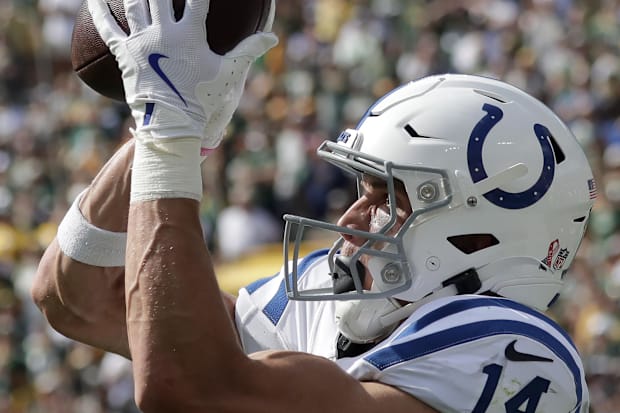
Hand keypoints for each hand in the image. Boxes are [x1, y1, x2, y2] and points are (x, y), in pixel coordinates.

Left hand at [88, 0, 277, 142]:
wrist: (171, 124)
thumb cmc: (202, 99)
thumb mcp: (228, 74)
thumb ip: (249, 51)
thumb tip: (272, 38)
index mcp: (190, 34)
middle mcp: (163, 32)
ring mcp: (141, 41)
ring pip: (134, 3)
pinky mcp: (124, 54)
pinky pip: (108, 27)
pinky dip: (99, 10)